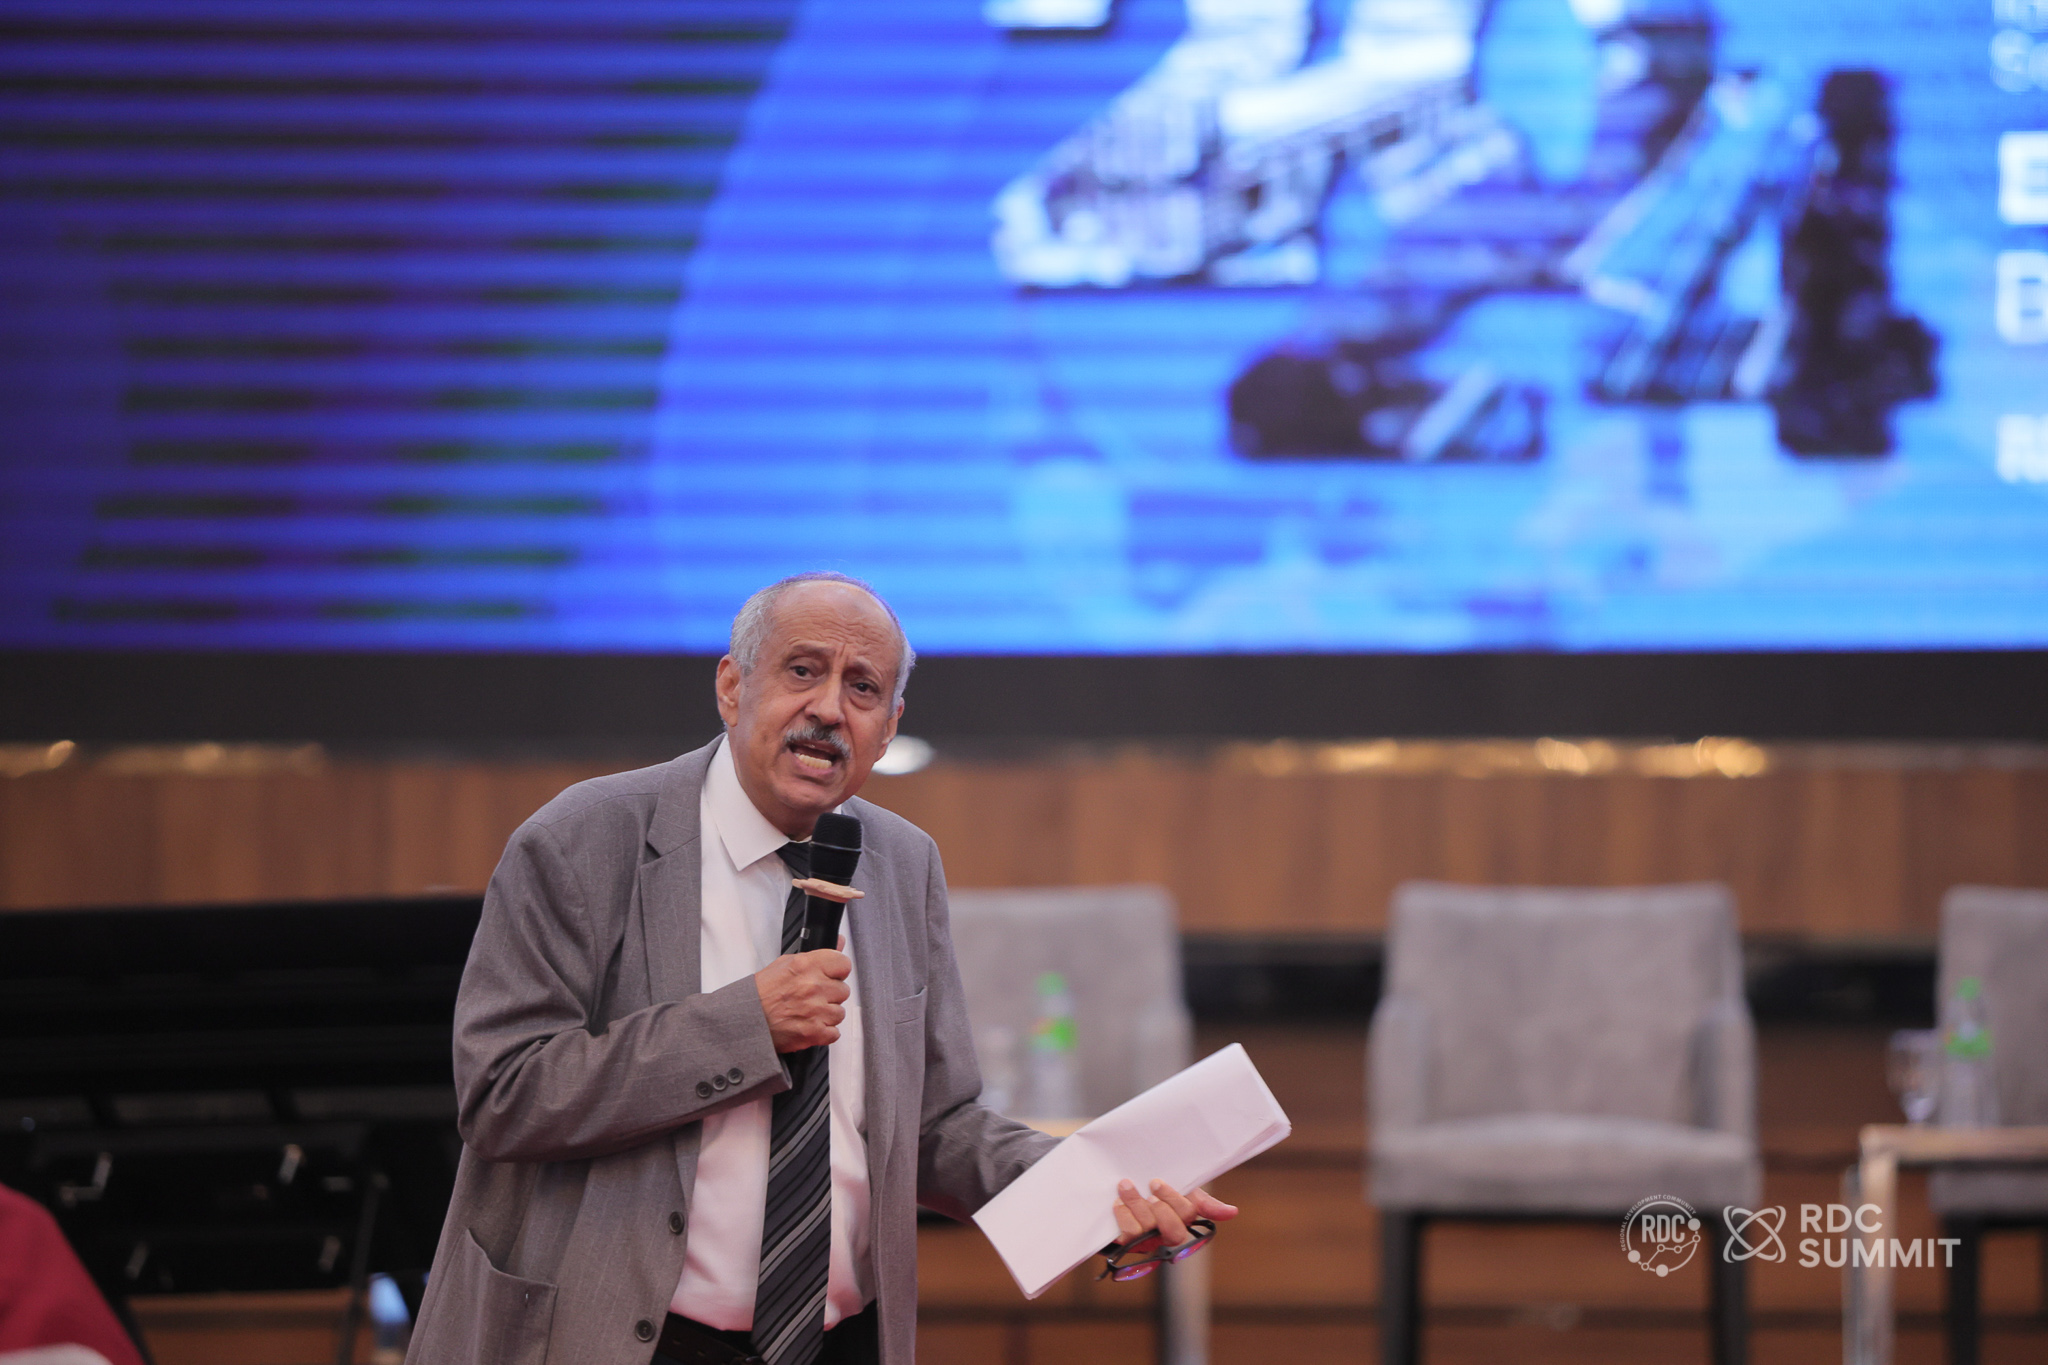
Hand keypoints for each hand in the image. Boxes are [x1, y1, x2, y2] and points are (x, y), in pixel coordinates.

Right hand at [754, 944, 850, 1052]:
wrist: (747, 1019)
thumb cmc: (762, 993)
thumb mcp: (786, 963)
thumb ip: (817, 955)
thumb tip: (839, 943)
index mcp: (806, 966)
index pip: (844, 964)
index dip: (838, 971)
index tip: (831, 976)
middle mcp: (813, 987)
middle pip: (843, 990)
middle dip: (830, 994)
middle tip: (813, 996)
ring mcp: (815, 1011)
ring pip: (839, 1013)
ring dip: (827, 1014)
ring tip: (808, 1012)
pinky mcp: (814, 1033)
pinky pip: (834, 1032)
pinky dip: (824, 1032)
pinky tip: (810, 1025)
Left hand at [1109, 1179, 1238, 1265]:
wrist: (1130, 1183)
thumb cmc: (1160, 1190)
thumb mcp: (1183, 1191)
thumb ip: (1204, 1202)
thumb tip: (1233, 1212)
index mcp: (1185, 1222)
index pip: (1187, 1217)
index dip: (1174, 1201)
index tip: (1158, 1183)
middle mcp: (1168, 1237)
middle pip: (1173, 1233)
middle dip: (1161, 1208)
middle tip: (1151, 1186)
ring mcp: (1148, 1242)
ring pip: (1146, 1231)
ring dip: (1136, 1205)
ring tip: (1126, 1186)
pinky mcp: (1127, 1244)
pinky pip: (1127, 1237)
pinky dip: (1123, 1216)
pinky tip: (1118, 1202)